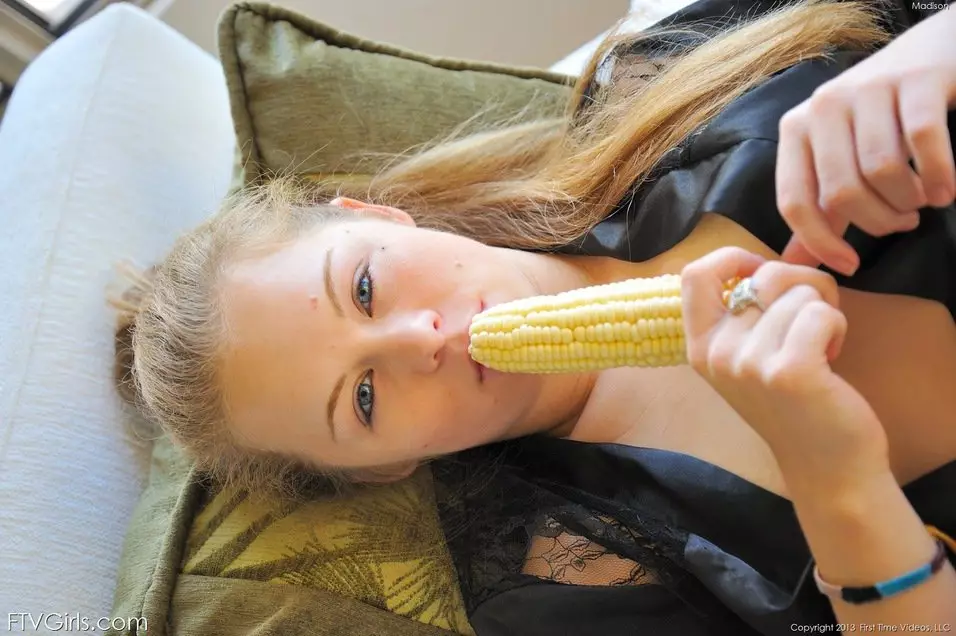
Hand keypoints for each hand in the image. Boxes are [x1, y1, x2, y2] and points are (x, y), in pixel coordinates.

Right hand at [680, 247, 889, 485]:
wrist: (826, 467)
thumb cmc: (794, 405)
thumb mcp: (745, 360)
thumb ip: (740, 316)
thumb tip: (758, 265)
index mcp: (700, 347)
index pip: (695, 274)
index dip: (734, 258)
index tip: (763, 273)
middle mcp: (717, 354)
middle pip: (764, 274)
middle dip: (802, 284)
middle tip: (811, 317)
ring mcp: (749, 363)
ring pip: (800, 292)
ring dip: (823, 312)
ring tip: (820, 348)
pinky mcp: (789, 371)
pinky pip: (821, 312)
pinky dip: (837, 326)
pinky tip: (832, 357)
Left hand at [777, 9, 955, 275]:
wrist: (931, 51)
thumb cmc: (879, 119)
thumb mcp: (839, 160)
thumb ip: (818, 210)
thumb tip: (794, 261)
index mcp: (796, 131)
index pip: (793, 202)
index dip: (820, 243)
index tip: (850, 265)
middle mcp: (823, 107)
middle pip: (840, 193)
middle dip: (876, 223)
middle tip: (901, 224)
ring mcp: (868, 89)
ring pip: (881, 171)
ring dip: (907, 202)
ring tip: (921, 203)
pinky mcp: (915, 80)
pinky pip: (923, 141)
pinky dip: (938, 176)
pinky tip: (943, 189)